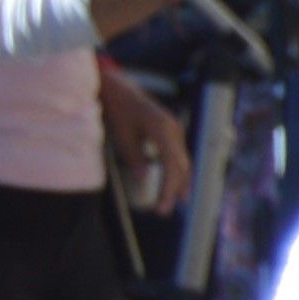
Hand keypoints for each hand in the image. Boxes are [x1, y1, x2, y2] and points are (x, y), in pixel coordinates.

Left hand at [102, 70, 189, 214]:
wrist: (117, 88)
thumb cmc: (117, 110)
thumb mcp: (121, 135)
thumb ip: (135, 157)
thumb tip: (145, 179)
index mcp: (162, 129)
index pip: (172, 165)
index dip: (168, 188)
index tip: (161, 207)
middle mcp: (174, 129)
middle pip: (181, 165)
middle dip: (175, 189)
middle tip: (164, 211)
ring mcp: (174, 129)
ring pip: (182, 161)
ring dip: (178, 182)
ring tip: (172, 202)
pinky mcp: (171, 130)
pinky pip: (177, 154)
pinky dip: (174, 171)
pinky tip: (171, 184)